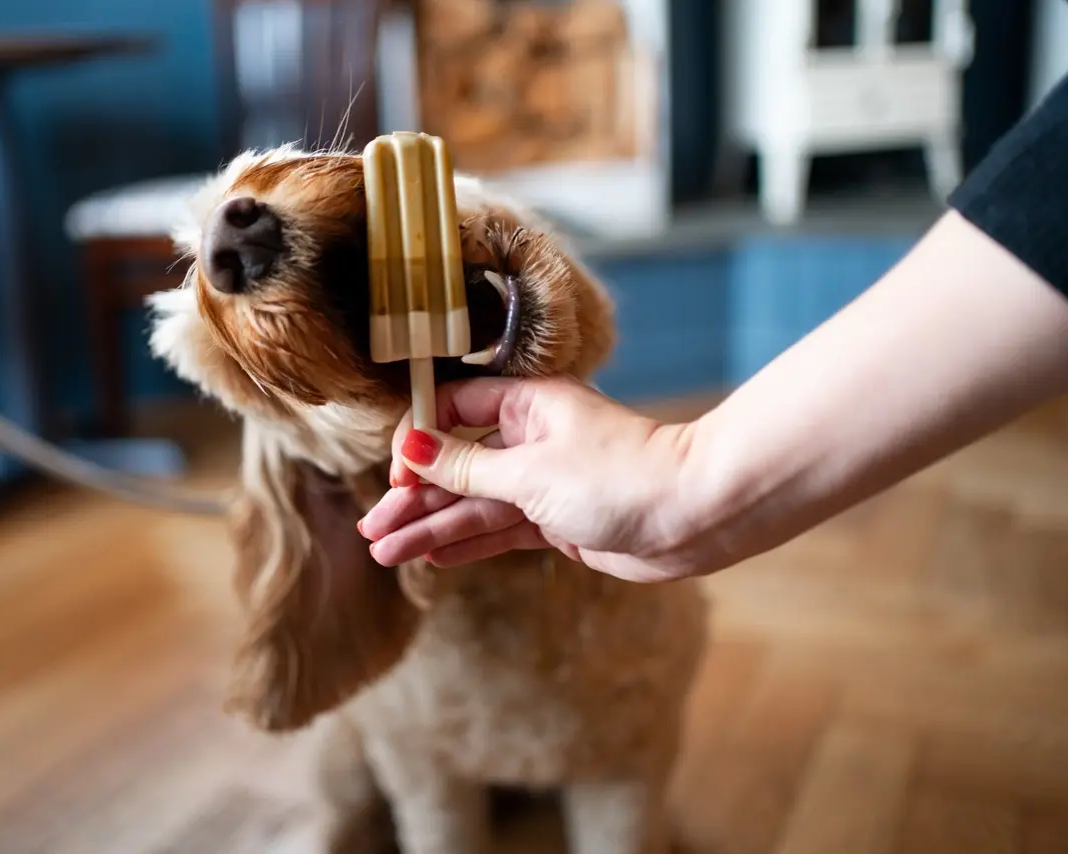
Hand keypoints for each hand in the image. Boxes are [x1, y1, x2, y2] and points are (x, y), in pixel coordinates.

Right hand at [356, 375, 715, 582]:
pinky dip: (467, 544)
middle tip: (373, 529)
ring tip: (385, 552)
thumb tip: (412, 448)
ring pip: (475, 505)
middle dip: (414, 498)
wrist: (694, 515)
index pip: (454, 412)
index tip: (394, 475)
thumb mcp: (529, 471)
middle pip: (457, 466)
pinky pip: (500, 531)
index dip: (419, 442)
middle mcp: (531, 440)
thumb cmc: (620, 476)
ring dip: (432, 528)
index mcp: (527, 405)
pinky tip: (432, 558)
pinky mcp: (557, 521)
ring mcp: (543, 483)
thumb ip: (466, 466)